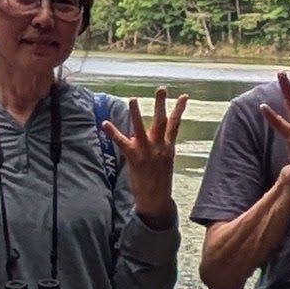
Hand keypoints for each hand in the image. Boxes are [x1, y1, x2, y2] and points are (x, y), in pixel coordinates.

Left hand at [111, 91, 185, 219]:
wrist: (156, 200)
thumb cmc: (159, 181)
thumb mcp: (164, 161)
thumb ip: (158, 146)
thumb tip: (146, 136)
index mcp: (168, 147)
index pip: (175, 124)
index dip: (179, 109)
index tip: (184, 95)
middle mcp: (159, 146)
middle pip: (161, 121)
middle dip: (161, 104)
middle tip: (161, 88)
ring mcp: (147, 151)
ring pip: (141, 128)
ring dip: (136, 113)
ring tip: (133, 99)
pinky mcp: (134, 158)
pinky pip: (122, 142)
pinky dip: (113, 132)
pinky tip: (105, 123)